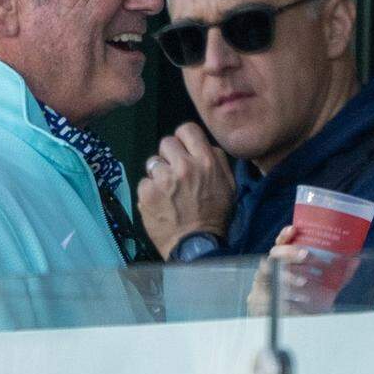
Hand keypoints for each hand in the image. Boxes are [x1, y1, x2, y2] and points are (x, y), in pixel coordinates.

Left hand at [136, 122, 234, 257]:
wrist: (195, 245)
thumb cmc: (216, 214)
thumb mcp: (229, 184)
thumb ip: (217, 160)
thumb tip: (204, 146)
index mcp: (205, 161)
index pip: (187, 129)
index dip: (184, 138)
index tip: (184, 149)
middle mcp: (183, 165)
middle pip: (166, 142)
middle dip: (170, 156)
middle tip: (175, 172)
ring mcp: (162, 179)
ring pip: (153, 161)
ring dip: (159, 173)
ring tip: (166, 190)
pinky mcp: (146, 193)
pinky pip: (144, 181)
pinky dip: (150, 191)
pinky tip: (159, 202)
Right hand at [246, 226, 360, 315]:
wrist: (293, 320)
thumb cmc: (307, 296)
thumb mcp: (326, 284)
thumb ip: (340, 273)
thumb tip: (356, 260)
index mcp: (286, 260)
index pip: (282, 242)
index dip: (286, 235)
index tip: (294, 229)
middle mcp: (273, 268)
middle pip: (275, 254)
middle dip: (290, 253)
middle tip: (307, 255)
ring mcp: (264, 284)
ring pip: (269, 273)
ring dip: (287, 276)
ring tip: (304, 282)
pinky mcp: (260, 300)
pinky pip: (269, 297)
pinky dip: (284, 300)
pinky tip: (296, 305)